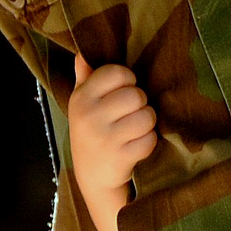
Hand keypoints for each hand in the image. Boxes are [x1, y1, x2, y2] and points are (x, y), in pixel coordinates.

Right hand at [67, 56, 158, 193]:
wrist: (92, 177)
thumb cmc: (92, 132)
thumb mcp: (82, 104)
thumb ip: (85, 78)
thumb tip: (82, 54)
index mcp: (81, 97)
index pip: (117, 72)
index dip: (128, 81)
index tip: (123, 92)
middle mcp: (89, 116)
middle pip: (136, 94)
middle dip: (141, 104)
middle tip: (131, 115)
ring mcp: (104, 139)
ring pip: (146, 116)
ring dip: (147, 124)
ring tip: (135, 130)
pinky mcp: (120, 159)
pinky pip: (150, 140)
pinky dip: (148, 143)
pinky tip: (136, 146)